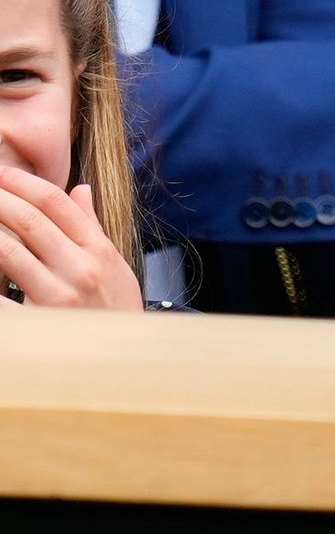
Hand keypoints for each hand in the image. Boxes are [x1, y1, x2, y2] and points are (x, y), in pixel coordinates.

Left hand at [0, 167, 141, 311]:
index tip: (4, 173)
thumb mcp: (114, 265)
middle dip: (0, 198)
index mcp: (99, 251)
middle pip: (31, 220)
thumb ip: (91, 227)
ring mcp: (58, 295)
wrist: (124, 359)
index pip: (58, 204)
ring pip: (9, 250)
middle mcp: (80, 268)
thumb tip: (79, 189)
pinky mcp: (38, 321)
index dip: (26, 183)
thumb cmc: (116, 310)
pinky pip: (1, 296)